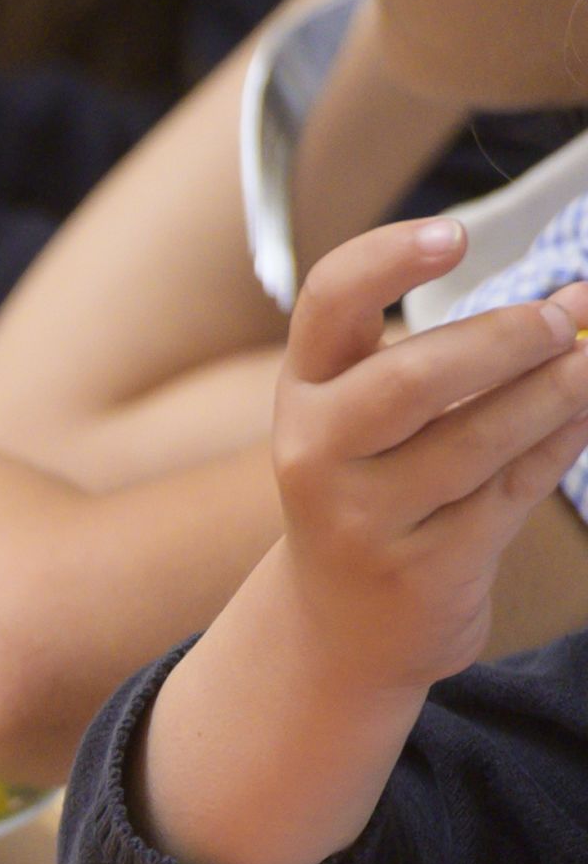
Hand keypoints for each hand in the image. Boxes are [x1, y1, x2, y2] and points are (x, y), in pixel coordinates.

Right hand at [266, 219, 587, 698]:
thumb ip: (458, 355)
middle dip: (505, 340)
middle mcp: (315, 454)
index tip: (457, 236)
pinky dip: (561, 443)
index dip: (388, 260)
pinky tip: (584, 415)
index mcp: (304, 393)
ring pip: (477, 439)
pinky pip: (510, 492)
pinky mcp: (420, 569)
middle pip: (411, 379)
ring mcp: (362, 519)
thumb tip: (579, 298)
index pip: (328, 304)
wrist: (341, 628)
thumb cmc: (376, 492)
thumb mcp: (376, 417)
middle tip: (561, 320)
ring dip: (557, 390)